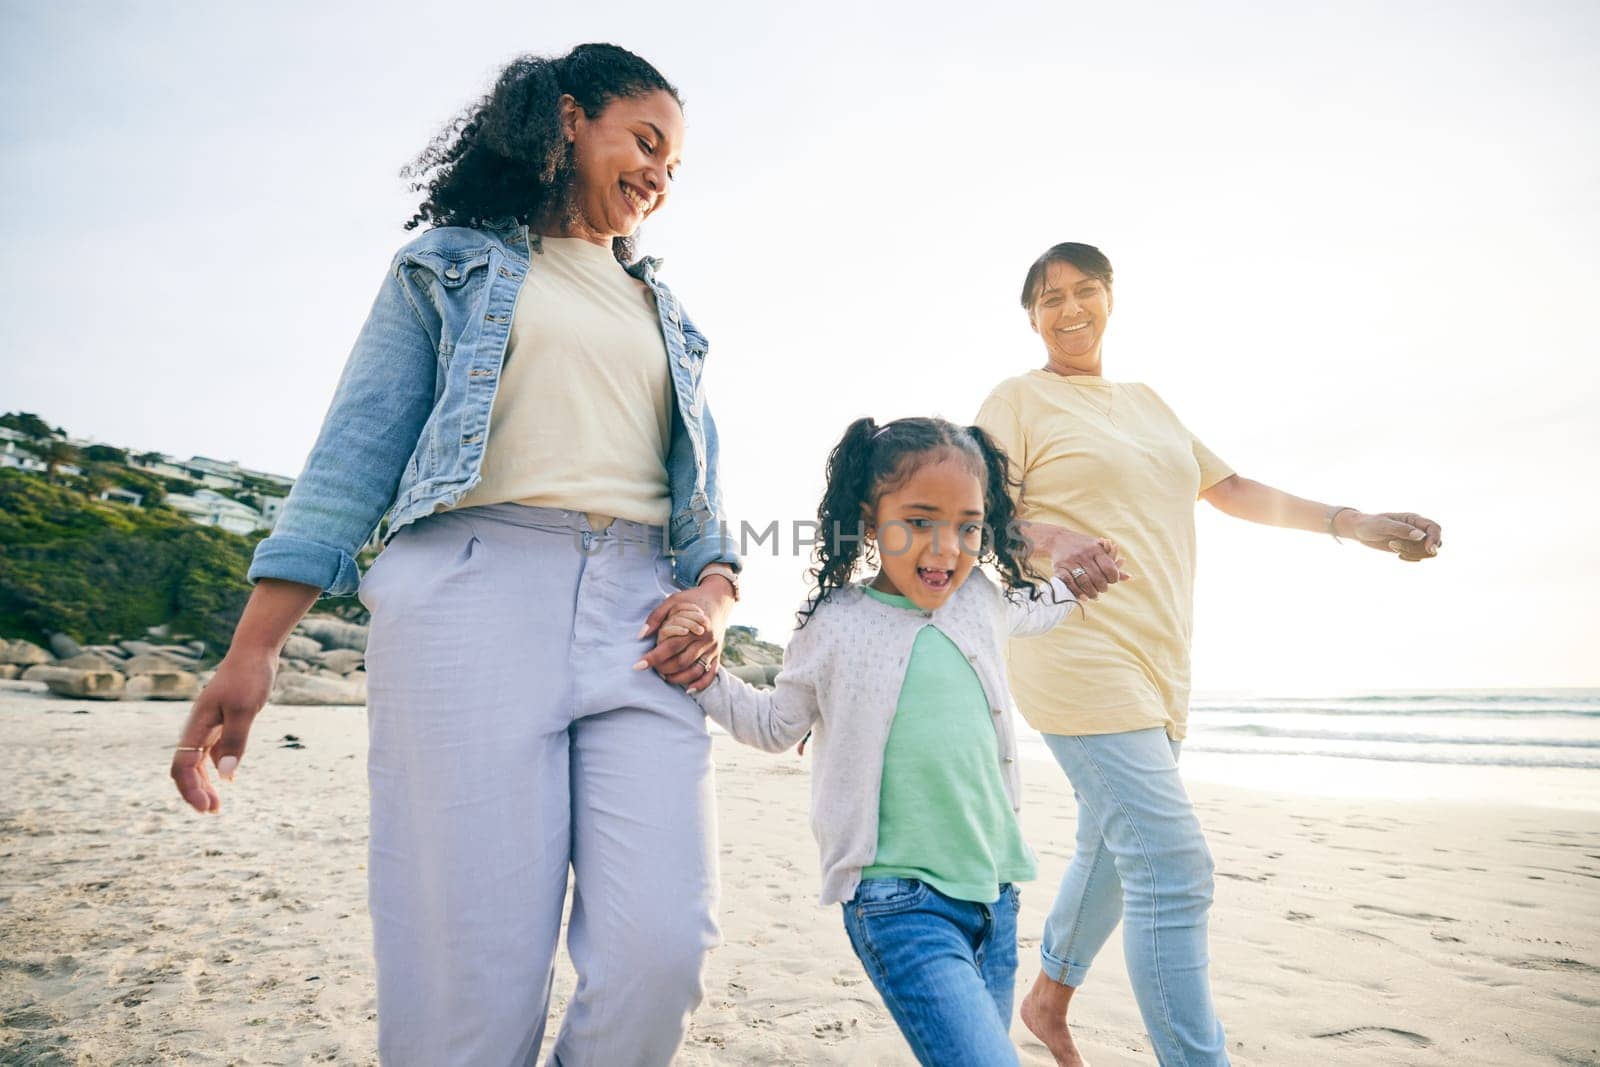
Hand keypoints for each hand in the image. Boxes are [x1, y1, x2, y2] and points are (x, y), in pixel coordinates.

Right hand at [169, 649, 275, 812]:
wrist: (255, 652)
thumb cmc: (249, 677)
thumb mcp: (245, 710)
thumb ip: (235, 741)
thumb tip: (226, 777)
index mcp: (196, 726)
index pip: (182, 765)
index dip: (190, 789)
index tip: (206, 808)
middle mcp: (197, 728)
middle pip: (186, 767)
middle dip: (195, 792)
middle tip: (213, 812)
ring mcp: (209, 725)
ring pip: (198, 762)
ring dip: (205, 783)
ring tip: (217, 805)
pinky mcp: (222, 722)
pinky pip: (212, 751)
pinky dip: (216, 768)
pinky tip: (227, 781)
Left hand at [636, 581, 733, 692]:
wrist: (719, 598)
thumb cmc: (692, 599)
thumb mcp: (673, 601)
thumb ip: (656, 617)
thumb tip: (641, 635)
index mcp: (696, 627)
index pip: (671, 646)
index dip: (653, 657)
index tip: (638, 665)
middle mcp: (706, 640)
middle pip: (682, 661)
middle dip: (663, 669)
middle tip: (650, 669)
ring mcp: (713, 649)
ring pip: (695, 671)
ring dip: (678, 678)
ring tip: (664, 677)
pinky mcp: (717, 654)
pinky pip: (710, 674)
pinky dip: (700, 684)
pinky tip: (687, 689)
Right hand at [1028, 522, 1130, 599]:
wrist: (1058, 539)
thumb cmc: (1083, 546)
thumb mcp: (1098, 549)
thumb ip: (1113, 564)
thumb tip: (1129, 578)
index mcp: (1095, 549)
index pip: (1109, 568)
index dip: (1113, 578)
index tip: (1112, 581)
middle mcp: (1083, 554)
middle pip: (1097, 577)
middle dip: (1102, 587)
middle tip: (1103, 590)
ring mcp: (1071, 561)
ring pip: (1084, 581)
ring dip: (1091, 592)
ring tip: (1094, 595)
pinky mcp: (1059, 567)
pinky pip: (1070, 583)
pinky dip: (1078, 592)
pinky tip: (1083, 597)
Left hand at [1340, 511, 1441, 561]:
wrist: (1359, 531)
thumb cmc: (1370, 524)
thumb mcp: (1383, 525)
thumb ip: (1401, 530)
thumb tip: (1421, 536)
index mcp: (1414, 519)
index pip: (1434, 528)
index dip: (1435, 539)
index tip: (1429, 550)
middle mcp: (1417, 528)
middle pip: (1435, 542)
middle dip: (1420, 549)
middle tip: (1396, 548)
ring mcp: (1414, 539)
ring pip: (1427, 551)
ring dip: (1413, 553)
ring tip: (1393, 547)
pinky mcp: (1409, 548)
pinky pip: (1419, 556)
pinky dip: (1411, 558)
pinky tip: (1398, 555)